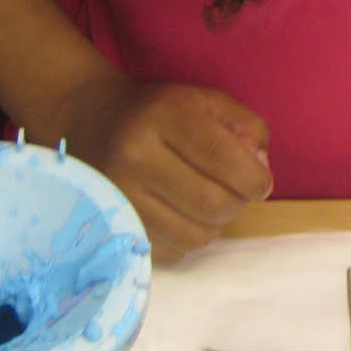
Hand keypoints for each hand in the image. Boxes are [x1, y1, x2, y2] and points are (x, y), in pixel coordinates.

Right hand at [47, 75, 273, 260]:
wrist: (89, 119)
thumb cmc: (157, 111)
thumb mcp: (203, 100)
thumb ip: (245, 126)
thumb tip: (261, 169)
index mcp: (162, 117)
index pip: (222, 157)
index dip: (253, 179)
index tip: (260, 184)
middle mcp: (135, 156)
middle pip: (212, 203)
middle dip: (238, 203)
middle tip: (236, 193)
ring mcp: (119, 194)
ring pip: (195, 235)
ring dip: (215, 225)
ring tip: (209, 203)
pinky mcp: (113, 223)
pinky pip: (171, 250)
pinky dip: (188, 238)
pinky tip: (181, 214)